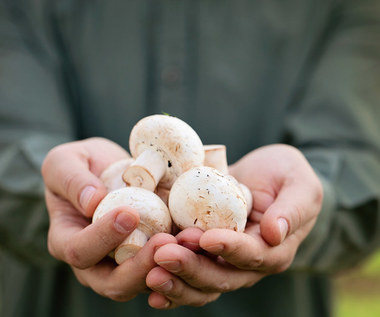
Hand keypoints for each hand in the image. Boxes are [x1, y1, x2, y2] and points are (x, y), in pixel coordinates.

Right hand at [41, 137, 176, 300]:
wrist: (110, 168)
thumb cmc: (82, 165)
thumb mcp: (65, 162)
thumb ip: (71, 179)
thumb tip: (92, 202)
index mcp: (67, 241)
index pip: (80, 251)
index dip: (102, 238)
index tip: (129, 213)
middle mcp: (96, 262)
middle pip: (114, 282)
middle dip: (141, 266)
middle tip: (164, 241)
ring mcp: (126, 262)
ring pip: (146, 280)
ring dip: (169, 266)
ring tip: (188, 241)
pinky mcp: (151, 254)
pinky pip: (168, 266)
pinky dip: (185, 256)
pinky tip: (198, 239)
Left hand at [146, 144, 322, 308]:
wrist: (264, 176)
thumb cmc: (286, 176)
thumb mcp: (300, 184)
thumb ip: (293, 208)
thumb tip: (276, 233)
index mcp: (273, 250)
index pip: (252, 256)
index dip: (229, 249)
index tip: (206, 237)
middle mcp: (247, 263)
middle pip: (221, 276)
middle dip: (192, 267)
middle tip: (164, 254)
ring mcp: (223, 261)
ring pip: (200, 282)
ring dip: (175, 279)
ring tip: (150, 271)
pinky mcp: (203, 253)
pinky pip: (187, 274)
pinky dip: (170, 280)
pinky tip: (147, 281)